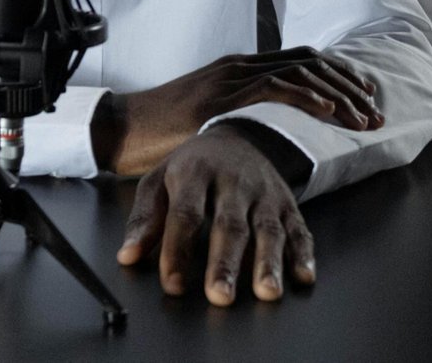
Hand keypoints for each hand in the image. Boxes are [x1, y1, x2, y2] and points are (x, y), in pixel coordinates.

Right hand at [94, 47, 381, 175]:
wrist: (121, 128)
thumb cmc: (161, 131)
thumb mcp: (209, 118)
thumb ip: (240, 117)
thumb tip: (274, 134)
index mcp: (239, 68)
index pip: (302, 60)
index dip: (340, 74)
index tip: (366, 95)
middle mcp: (240, 65)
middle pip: (311, 61)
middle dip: (350, 86)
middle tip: (375, 112)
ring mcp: (231, 77)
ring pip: (301, 72)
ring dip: (339, 95)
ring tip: (362, 118)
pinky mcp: (222, 96)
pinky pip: (274, 88)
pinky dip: (308, 97)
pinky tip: (329, 111)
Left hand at [116, 128, 315, 305]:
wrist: (238, 135)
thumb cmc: (192, 167)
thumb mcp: (159, 180)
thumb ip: (144, 219)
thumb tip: (127, 256)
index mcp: (195, 173)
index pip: (186, 213)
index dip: (178, 249)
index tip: (172, 284)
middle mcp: (233, 182)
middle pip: (229, 224)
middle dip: (225, 262)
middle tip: (219, 296)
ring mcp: (264, 193)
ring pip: (268, 229)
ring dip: (268, 262)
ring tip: (266, 292)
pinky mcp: (288, 204)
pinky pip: (299, 228)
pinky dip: (303, 254)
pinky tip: (303, 277)